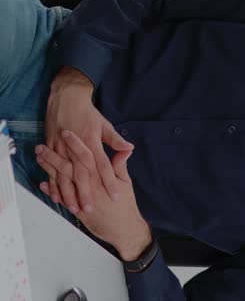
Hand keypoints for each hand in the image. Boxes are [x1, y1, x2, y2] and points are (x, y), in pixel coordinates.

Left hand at [35, 130, 151, 259]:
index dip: (76, 144)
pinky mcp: (78, 209)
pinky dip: (51, 190)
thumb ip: (120, 165)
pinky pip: (61, 199)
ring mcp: (83, 198)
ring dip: (49, 170)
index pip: (87, 156)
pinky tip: (41, 183)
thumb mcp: (126, 182)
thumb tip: (126, 148)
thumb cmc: (125, 205)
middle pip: (69, 167)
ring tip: (39, 159)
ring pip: (62, 181)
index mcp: (102, 177)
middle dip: (54, 156)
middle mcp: (91, 186)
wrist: (124, 228)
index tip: (67, 133)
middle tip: (42, 146)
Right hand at [45, 66, 133, 213]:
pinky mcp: (51, 149)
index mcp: (92, 142)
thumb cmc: (87, 113)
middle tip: (91, 209)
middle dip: (86, 193)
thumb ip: (116, 140)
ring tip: (74, 208)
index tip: (115, 195)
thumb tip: (130, 148)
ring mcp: (61, 149)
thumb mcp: (104, 124)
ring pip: (64, 176)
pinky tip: (56, 197)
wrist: (66, 98)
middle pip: (82, 175)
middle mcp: (76, 147)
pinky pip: (51, 170)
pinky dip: (53, 184)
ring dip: (69, 193)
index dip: (109, 181)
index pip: (103, 166)